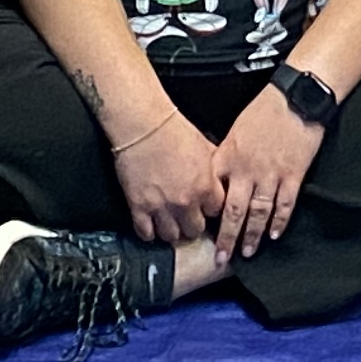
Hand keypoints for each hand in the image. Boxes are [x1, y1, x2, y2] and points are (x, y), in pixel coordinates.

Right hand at [107, 102, 222, 246]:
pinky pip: (146, 233)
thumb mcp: (205, 147)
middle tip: (186, 217)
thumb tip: (221, 179)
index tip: (203, 207)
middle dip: (192, 224)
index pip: (215, 213)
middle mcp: (186, 201)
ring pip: (171, 236)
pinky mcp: (139, 207)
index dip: (209, 209)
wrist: (144, 125)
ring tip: (168, 222)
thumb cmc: (174, 131)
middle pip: (195, 230)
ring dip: (171, 230)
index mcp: (205, 187)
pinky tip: (150, 225)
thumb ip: (214, 169)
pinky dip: (148, 232)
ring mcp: (162, 207)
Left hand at [213, 88, 326, 263]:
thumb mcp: (235, 128)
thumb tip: (215, 175)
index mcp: (229, 156)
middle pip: (232, 211)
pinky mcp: (293, 175)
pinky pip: (285, 204)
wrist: (296, 96)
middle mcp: (247, 170)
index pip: (212, 191)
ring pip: (258, 212)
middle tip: (220, 257)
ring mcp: (271, 174)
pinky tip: (275, 235)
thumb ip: (225, 154)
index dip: (205, 213)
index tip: (200, 230)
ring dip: (252, 235)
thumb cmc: (265, 108)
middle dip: (226, 237)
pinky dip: (279, 221)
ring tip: (247, 252)